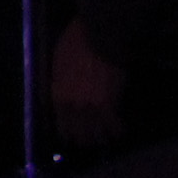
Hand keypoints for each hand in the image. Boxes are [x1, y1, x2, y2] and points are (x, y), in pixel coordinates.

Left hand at [48, 17, 126, 148]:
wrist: (96, 37)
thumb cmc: (75, 44)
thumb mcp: (58, 64)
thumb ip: (60, 84)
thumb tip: (63, 95)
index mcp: (57, 95)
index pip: (61, 124)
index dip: (68, 133)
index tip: (73, 136)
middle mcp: (71, 106)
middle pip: (79, 134)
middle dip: (85, 139)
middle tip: (92, 140)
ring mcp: (90, 107)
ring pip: (97, 134)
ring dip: (102, 137)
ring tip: (106, 137)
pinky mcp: (108, 105)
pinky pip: (114, 126)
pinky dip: (118, 129)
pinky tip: (120, 129)